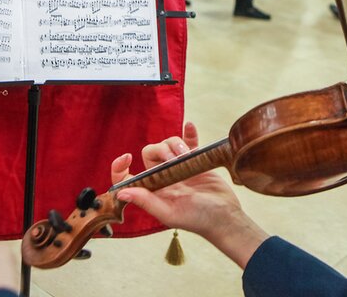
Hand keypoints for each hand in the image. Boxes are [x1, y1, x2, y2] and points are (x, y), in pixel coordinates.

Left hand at [111, 123, 267, 267]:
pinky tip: (190, 126)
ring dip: (175, 144)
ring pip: (168, 145)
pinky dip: (188, 133)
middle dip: (160, 150)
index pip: (128, 177)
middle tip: (174, 159)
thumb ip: (147, 202)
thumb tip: (122, 192)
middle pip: (150, 153)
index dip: (120, 168)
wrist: (225, 216)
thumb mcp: (170, 213)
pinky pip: (189, 142)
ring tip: (187, 154)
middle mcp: (163, 178)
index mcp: (152, 192)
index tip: (126, 157)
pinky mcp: (195, 161)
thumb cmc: (198, 219)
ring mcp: (179, 167)